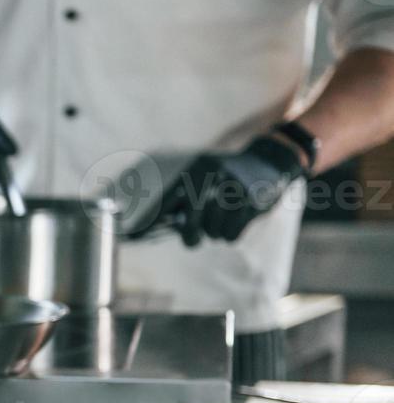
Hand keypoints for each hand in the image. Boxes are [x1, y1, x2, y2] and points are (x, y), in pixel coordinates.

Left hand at [154, 136, 306, 246]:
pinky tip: (238, 220)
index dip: (149, 222)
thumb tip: (148, 229)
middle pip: (191, 225)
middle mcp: (212, 177)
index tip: (133, 236)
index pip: (166, 202)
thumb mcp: (203, 179)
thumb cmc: (226, 179)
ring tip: (223, 219)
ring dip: (216, 232)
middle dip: (190, 237)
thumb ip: (181, 201)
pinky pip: (231, 234)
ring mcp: (233, 188)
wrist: (268, 161)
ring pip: (213, 232)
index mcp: (194, 172)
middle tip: (193, 241)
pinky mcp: (252, 201)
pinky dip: (232, 233)